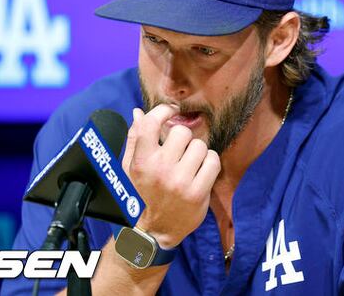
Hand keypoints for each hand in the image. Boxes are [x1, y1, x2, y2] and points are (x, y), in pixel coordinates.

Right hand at [121, 104, 220, 248]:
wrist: (151, 232)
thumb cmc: (140, 195)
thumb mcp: (130, 168)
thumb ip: (134, 139)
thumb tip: (138, 112)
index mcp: (140, 161)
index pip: (151, 123)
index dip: (163, 111)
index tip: (171, 112)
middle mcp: (159, 169)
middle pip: (182, 132)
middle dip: (183, 139)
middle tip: (180, 151)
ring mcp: (179, 182)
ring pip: (200, 146)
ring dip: (197, 152)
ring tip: (189, 164)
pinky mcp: (197, 193)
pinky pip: (213, 162)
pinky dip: (210, 164)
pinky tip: (200, 172)